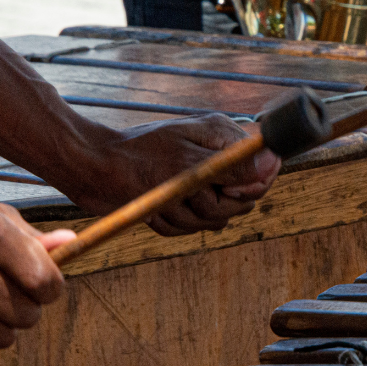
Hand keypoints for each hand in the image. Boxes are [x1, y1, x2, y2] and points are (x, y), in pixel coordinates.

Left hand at [65, 113, 280, 236]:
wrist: (93, 172)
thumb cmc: (136, 159)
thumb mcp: (187, 164)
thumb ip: (233, 168)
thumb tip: (273, 161)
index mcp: (223, 139)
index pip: (264, 170)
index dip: (249, 188)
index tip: (224, 188)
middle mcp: (217, 160)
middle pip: (243, 202)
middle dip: (210, 206)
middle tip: (183, 194)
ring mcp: (200, 182)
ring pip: (216, 218)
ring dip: (186, 217)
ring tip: (162, 202)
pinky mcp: (183, 201)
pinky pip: (193, 226)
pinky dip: (172, 224)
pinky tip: (154, 211)